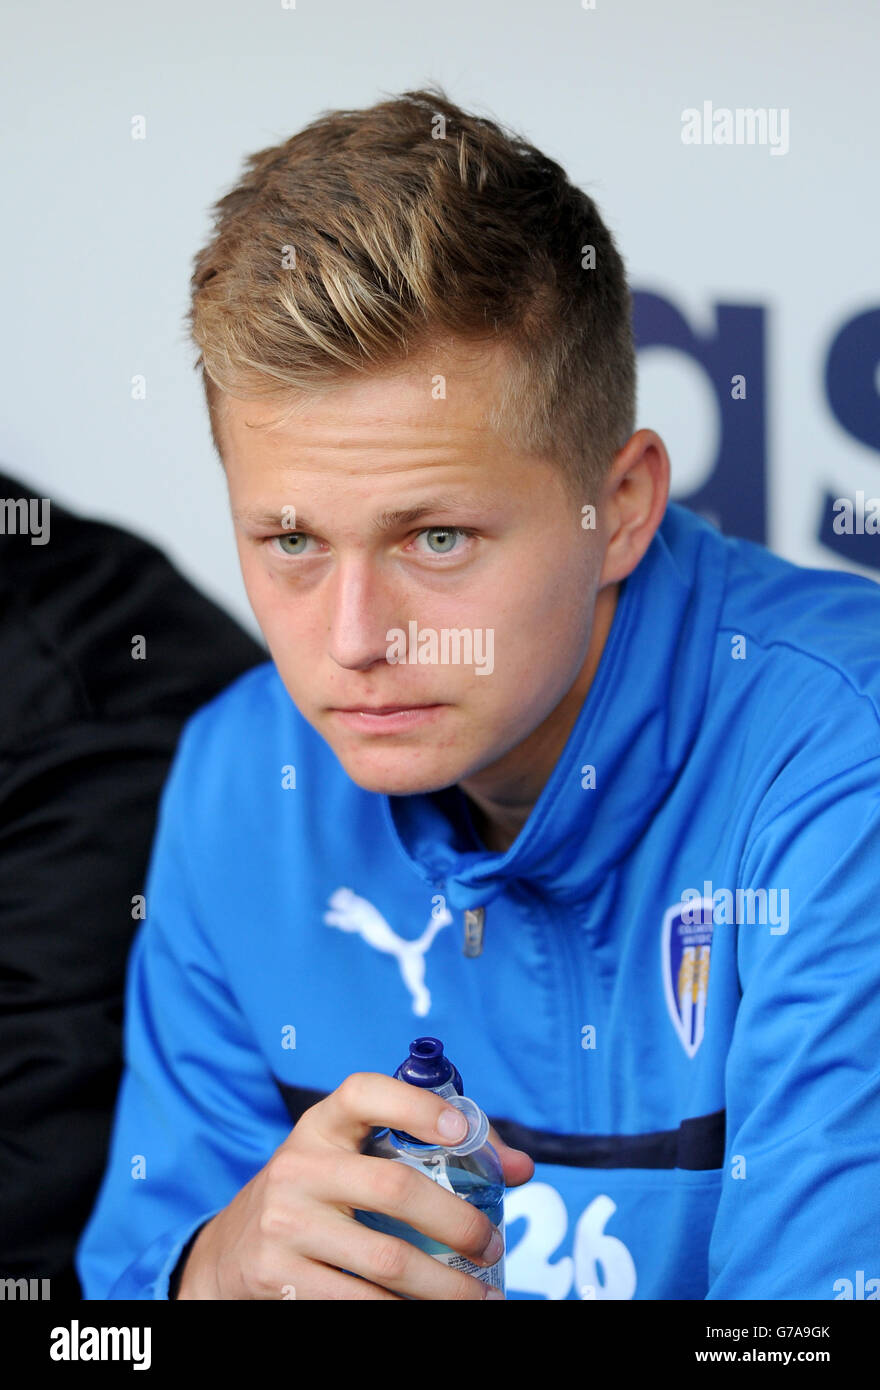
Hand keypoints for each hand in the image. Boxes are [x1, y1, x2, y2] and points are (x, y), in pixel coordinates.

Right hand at [176, 1071, 533, 1299]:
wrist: (231, 1252)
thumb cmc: (320, 1194)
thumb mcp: (354, 1158)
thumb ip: (431, 1150)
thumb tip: (520, 1168)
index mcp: (322, 1125)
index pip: (364, 1093)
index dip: (416, 1107)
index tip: (461, 1130)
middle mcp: (299, 1166)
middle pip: (394, 1188)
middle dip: (458, 1222)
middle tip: (492, 1246)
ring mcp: (285, 1223)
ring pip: (386, 1261)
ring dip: (445, 1286)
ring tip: (479, 1295)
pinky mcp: (277, 1276)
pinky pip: (358, 1302)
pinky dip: (402, 1312)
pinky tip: (428, 1311)